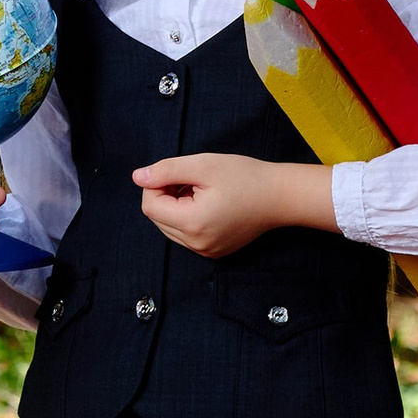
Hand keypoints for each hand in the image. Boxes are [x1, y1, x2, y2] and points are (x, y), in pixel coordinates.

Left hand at [135, 152, 338, 258]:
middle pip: (158, 218)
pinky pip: (186, 234)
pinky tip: (208, 202)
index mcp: (193, 224)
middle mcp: (197, 244)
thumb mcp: (203, 165)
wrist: (280, 197)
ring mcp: (206, 251)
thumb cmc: (246, 177)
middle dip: (166, 195)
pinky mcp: (213, 251)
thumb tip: (137, 177)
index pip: (150, 207)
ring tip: (201, 190)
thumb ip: (166, 170)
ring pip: (170, 227)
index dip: (155, 185)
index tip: (176, 172)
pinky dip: (188, 217)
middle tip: (190, 178)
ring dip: (176, 206)